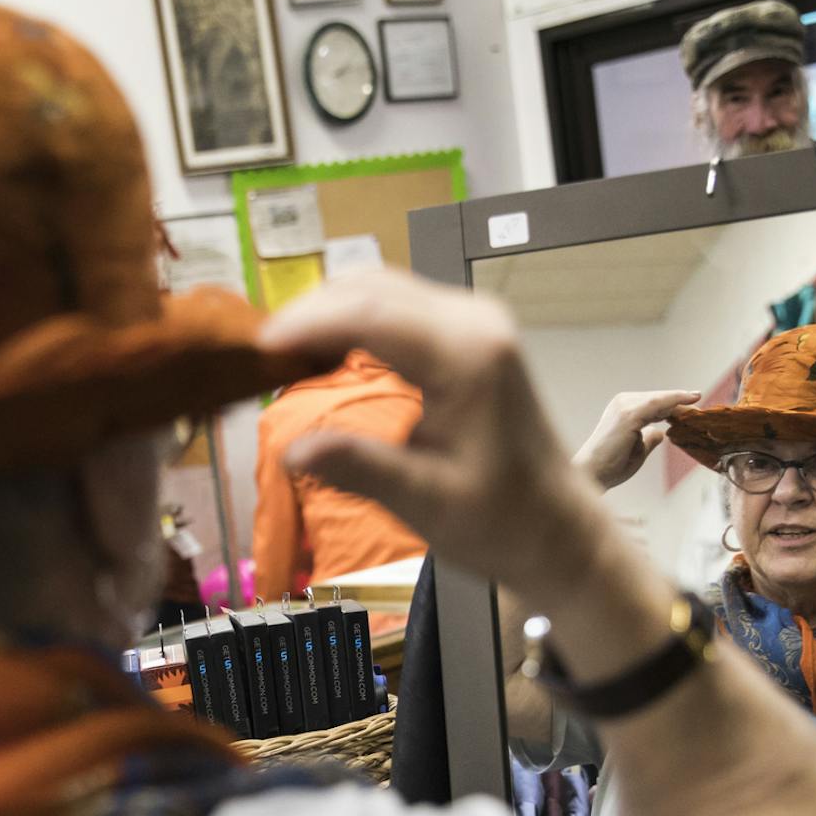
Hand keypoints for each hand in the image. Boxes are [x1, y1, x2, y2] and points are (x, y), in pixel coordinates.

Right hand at [260, 271, 604, 595]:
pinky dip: (354, 321)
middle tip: (259, 353)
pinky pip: (399, 307)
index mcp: (468, 357)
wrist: (556, 527)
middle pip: (373, 288)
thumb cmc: (501, 521)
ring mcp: (475, 322)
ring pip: (383, 289)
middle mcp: (475, 323)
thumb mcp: (426, 503)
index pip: (370, 315)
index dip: (308, 324)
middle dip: (311, 313)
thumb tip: (292, 451)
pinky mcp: (470, 333)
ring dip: (330, 313)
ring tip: (283, 352)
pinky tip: (325, 352)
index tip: (258, 347)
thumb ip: (360, 469)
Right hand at [574, 389, 698, 489]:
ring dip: (679, 399)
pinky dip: (674, 401)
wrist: (593, 475)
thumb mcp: (637, 449)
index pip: (653, 404)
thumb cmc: (611, 466)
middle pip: (658, 398)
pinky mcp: (628, 415)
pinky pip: (657, 404)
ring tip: (697, 399)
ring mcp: (624, 406)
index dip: (673, 404)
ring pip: (659, 399)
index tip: (692, 405)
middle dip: (679, 400)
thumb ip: (649, 438)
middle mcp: (622, 403)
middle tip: (699, 402)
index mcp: (622, 410)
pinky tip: (689, 401)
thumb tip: (661, 432)